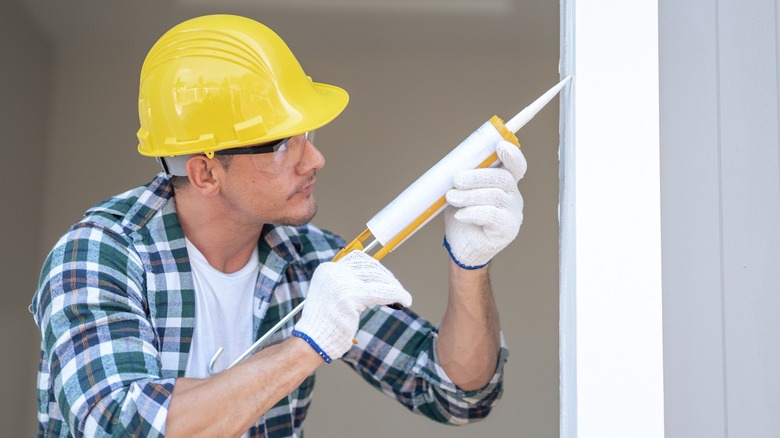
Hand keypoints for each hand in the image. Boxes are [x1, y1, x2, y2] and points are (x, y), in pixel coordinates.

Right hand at [293, 251, 411, 361]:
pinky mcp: (351, 296)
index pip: (359, 260)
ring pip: (378, 278)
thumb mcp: (333, 297)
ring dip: (393, 287)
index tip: (387, 279)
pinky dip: (396, 295)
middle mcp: (333, 272)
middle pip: (370, 267)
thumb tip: (377, 280)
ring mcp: (341, 283)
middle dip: (387, 278)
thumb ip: (349, 285)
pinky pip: (382, 292)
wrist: (313, 342)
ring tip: (402, 298)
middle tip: (397, 291)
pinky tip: (405, 301)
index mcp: (327, 270)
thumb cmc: (326, 325)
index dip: (377, 268)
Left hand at [443, 140, 526, 268]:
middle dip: (478, 176)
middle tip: (456, 180)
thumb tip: (451, 164)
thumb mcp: (460, 192)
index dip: (512, 155)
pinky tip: (460, 215)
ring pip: (495, 197)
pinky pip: (493, 216)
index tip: (500, 146)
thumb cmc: (462, 216)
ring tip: (451, 197)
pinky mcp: (507, 229)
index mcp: (504, 182)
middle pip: (503, 178)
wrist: (462, 247)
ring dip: (470, 195)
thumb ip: (462, 178)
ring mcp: (513, 213)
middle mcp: (513, 196)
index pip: (516, 165)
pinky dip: (473, 212)